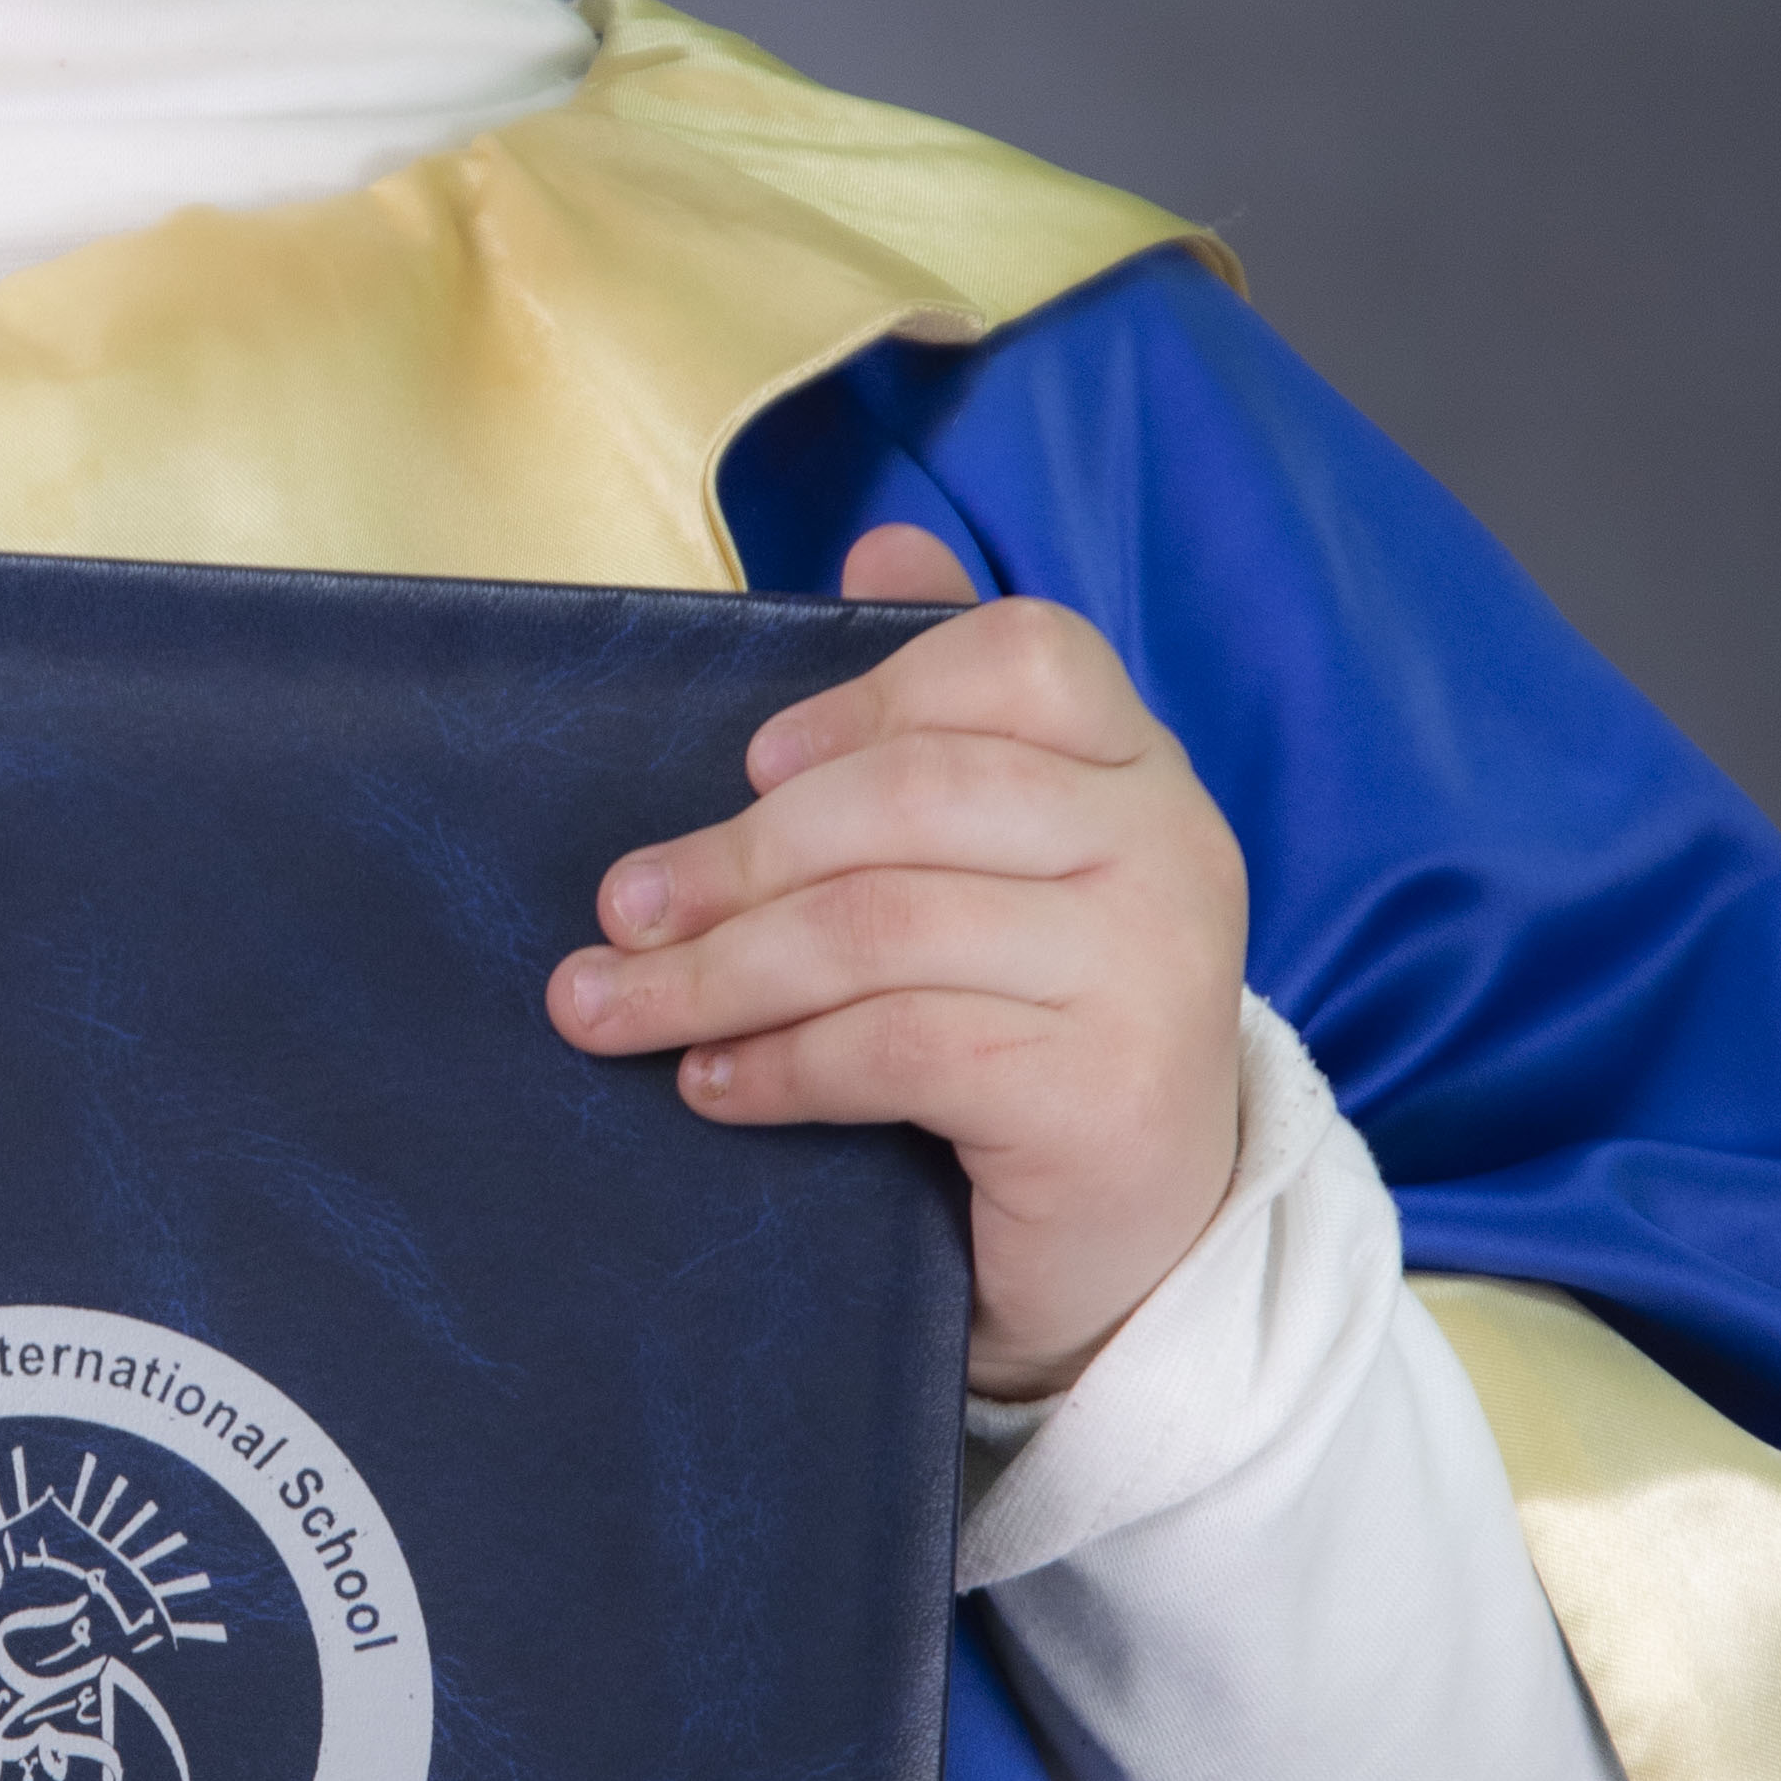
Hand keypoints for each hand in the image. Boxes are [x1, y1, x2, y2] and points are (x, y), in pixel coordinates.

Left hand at [545, 529, 1248, 1399]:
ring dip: (718, 973)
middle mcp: (1168, 848)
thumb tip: (882, 535)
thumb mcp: (999, 868)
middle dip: (735, 857)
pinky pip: (902, 1047)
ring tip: (612, 1008)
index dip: (869, 697)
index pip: (1023, 656)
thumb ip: (945, 719)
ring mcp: (1149, 970)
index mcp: (1136, 768)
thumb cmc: (1037, 1031)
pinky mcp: (1105, 1092)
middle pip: (916, 798)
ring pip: (885, 926)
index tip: (750, 763)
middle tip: (616, 912)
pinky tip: (713, 1082)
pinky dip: (781, 1064)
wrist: (1140, 1246)